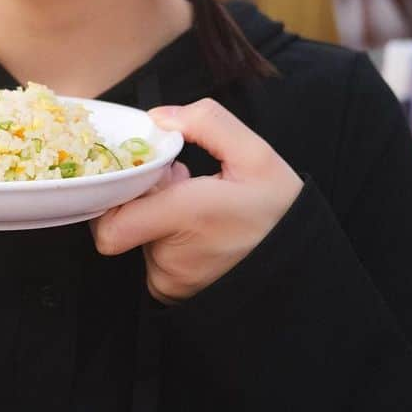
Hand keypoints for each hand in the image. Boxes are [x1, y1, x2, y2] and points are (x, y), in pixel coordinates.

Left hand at [89, 99, 304, 304]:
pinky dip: (166, 239)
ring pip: (139, 236)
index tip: (140, 174)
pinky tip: (196, 227)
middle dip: (144, 194)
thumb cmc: (279, 212)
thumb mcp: (256, 155)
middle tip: (180, 179)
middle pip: (125, 219)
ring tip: (195, 203)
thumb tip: (158, 118)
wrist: (300, 267)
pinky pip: (152, 257)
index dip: (115, 196)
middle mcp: (171, 257)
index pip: (111, 225)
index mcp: (186, 217)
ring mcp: (171, 280)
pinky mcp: (174, 294)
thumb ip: (206, 123)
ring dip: (157, 215)